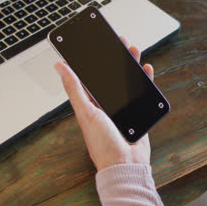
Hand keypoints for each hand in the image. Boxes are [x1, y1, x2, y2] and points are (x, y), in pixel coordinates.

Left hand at [54, 37, 154, 170]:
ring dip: (131, 65)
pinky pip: (142, 92)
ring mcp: (123, 107)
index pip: (91, 76)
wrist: (125, 163)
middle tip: (118, 41)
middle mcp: (107, 104)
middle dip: (116, 58)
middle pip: (112, 76)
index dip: (94, 60)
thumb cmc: (103, 144)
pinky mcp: (138, 112)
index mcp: (91, 103)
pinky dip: (146, 80)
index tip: (97, 44)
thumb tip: (59, 66)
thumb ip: (75, 88)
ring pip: (128, 81)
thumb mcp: (86, 112)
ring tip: (133, 50)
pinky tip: (147, 70)